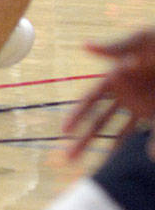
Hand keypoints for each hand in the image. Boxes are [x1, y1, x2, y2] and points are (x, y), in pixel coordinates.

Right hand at [64, 29, 154, 160]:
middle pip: (99, 121)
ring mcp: (142, 105)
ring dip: (108, 149)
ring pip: (120, 132)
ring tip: (94, 168)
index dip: (76, 115)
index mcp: (115, 77)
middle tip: (67, 158)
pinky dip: (145, 146)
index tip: (64, 130)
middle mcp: (125, 94)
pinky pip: (146, 131)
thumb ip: (115, 48)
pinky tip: (140, 157)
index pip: (91, 100)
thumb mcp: (140, 40)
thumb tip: (85, 45)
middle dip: (83, 139)